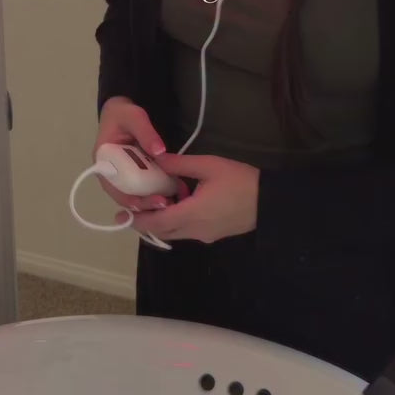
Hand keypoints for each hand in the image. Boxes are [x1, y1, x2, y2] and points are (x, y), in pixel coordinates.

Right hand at [93, 97, 187, 215]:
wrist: (122, 113)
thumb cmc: (124, 114)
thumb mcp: (134, 117)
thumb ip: (146, 132)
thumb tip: (159, 151)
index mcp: (103, 160)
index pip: (113, 186)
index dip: (130, 198)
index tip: (148, 202)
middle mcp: (109, 173)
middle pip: (124, 196)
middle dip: (144, 204)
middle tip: (165, 204)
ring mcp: (120, 176)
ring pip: (132, 196)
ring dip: (149, 202)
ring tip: (170, 202)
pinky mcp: (131, 176)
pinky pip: (140, 189)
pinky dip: (152, 194)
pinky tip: (169, 196)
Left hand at [129, 154, 258, 243]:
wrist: (271, 201)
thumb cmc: (240, 181)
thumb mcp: (209, 165)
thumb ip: (180, 164)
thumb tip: (156, 159)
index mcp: (192, 214)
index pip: (157, 223)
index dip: (139, 219)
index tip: (123, 213)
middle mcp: (195, 231)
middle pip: (163, 232)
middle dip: (146, 223)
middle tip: (132, 210)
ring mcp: (205, 235)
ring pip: (175, 233)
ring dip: (162, 222)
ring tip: (153, 203)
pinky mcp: (214, 234)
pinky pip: (188, 231)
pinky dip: (176, 222)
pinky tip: (178, 204)